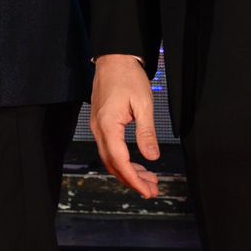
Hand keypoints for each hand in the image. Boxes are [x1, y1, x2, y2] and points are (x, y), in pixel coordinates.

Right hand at [89, 54, 161, 198]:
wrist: (114, 59)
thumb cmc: (128, 77)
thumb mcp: (144, 104)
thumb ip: (146, 132)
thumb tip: (152, 157)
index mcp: (108, 125)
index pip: (120, 160)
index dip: (134, 179)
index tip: (147, 191)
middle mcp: (99, 129)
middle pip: (112, 164)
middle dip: (132, 180)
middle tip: (152, 190)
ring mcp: (98, 127)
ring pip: (110, 158)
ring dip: (128, 172)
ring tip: (149, 181)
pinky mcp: (101, 124)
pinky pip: (110, 149)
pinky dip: (123, 161)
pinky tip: (137, 165)